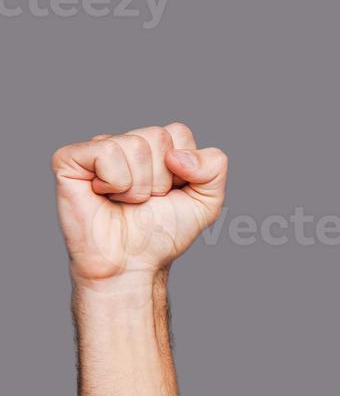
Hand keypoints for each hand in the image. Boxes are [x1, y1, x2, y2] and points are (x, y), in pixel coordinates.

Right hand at [52, 123, 227, 286]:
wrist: (132, 264)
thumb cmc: (162, 234)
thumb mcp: (207, 202)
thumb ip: (214, 167)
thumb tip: (177, 155)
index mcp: (155, 148)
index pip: (179, 132)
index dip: (183, 170)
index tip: (171, 194)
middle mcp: (125, 144)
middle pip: (158, 136)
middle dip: (161, 180)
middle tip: (145, 202)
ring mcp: (96, 149)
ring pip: (135, 145)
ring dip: (139, 187)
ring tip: (125, 202)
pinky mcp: (70, 159)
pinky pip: (107, 151)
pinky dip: (115, 182)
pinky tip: (104, 195)